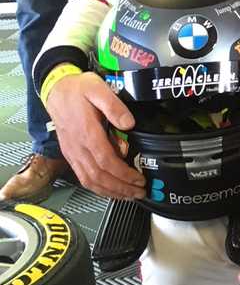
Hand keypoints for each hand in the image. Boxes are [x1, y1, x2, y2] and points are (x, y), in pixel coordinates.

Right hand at [46, 72, 144, 198]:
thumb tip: (129, 124)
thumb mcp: (98, 89)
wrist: (55, 90)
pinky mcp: (70, 155)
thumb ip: (114, 106)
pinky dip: (97, 188)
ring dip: (110, 191)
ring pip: (90, 180)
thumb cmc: (78, 89)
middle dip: (121, 188)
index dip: (124, 174)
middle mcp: (78, 147)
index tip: (139, 179)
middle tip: (139, 193)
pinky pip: (82, 177)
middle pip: (99, 176)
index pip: (107, 162)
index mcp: (87, 133)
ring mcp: (72, 153)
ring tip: (128, 195)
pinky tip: (109, 190)